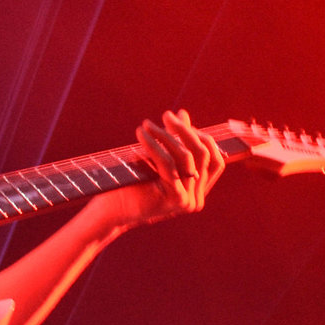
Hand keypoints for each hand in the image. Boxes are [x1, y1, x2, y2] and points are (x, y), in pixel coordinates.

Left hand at [92, 108, 224, 230]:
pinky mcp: (174, 199)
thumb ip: (174, 141)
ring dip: (166, 135)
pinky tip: (142, 134)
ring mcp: (188, 201)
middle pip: (203, 155)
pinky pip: (168, 164)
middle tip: (166, 115)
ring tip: (147, 124)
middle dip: (185, 130)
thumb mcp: (157, 161)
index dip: (200, 136)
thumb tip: (183, 113)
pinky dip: (155, 145)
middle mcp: (197, 200)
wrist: (111, 211)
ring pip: (187, 157)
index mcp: (197, 193)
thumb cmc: (131, 184)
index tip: (180, 120)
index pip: (214, 160)